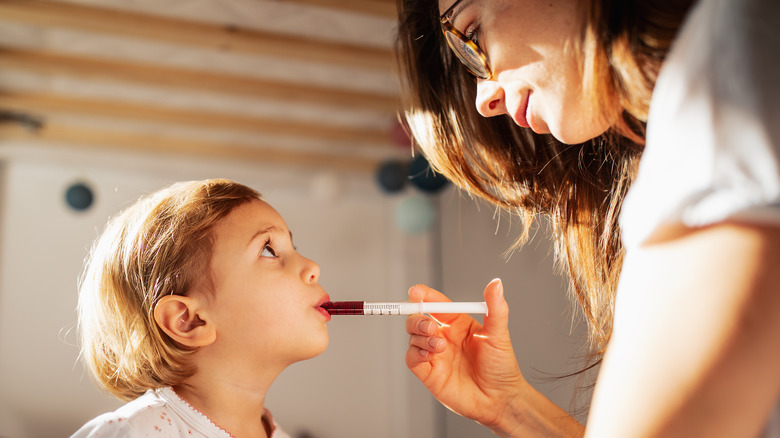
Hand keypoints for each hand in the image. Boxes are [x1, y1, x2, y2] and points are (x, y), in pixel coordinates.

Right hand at [405, 279, 525, 430]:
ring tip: (439, 347)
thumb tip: (496, 283)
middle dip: (418, 317)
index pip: (436, 304)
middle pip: (418, 318)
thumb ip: (496, 308)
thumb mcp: (499, 334)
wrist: (500, 400)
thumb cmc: (501, 367)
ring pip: (413, 336)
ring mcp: (435, 354)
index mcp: (458, 323)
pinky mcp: (428, 372)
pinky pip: (411, 358)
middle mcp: (443, 336)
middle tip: (431, 326)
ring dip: (421, 337)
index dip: (425, 296)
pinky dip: (415, 353)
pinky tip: (429, 355)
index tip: (416, 292)